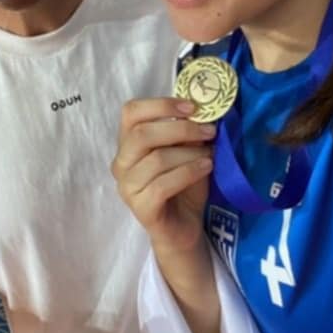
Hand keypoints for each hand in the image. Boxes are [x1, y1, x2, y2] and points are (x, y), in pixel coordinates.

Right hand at [112, 97, 213, 262]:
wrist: (184, 227)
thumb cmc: (183, 185)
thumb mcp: (187, 152)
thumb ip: (187, 133)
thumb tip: (202, 111)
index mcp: (128, 144)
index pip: (130, 112)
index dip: (160, 104)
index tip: (191, 106)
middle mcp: (122, 163)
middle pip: (141, 134)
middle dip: (180, 129)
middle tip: (208, 132)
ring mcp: (127, 187)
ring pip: (156, 160)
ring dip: (189, 153)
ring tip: (210, 155)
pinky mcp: (141, 208)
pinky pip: (163, 184)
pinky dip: (189, 172)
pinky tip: (206, 168)